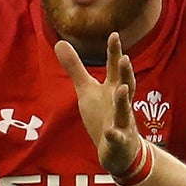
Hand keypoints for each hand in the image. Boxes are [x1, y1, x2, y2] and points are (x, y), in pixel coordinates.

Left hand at [54, 33, 143, 175]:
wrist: (120, 149)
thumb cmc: (104, 115)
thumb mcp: (87, 90)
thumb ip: (75, 68)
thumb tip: (59, 42)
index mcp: (112, 89)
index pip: (114, 68)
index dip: (114, 52)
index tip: (114, 35)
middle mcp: (120, 103)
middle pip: (125, 85)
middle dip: (125, 73)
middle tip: (125, 58)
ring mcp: (122, 122)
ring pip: (124, 111)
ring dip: (123, 101)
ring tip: (121, 89)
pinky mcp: (119, 141)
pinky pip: (117, 138)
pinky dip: (115, 135)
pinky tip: (110, 132)